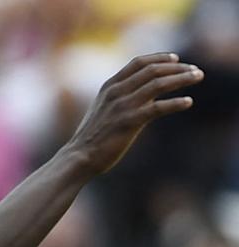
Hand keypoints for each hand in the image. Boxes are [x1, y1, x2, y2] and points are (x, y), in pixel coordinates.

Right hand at [62, 52, 203, 176]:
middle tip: (195, 70)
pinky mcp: (128, 122)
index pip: (138, 63)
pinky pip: (157, 108)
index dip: (159, 58)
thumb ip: (124, 97)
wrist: (79, 156)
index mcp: (109, 86)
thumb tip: (151, 93)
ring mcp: (122, 106)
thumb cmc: (94, 136)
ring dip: (182, 79)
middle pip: (152, 70)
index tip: (176, 58)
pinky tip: (188, 102)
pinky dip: (175, 103)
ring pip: (158, 84)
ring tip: (198, 77)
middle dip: (177, 67)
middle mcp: (116, 92)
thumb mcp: (105, 109)